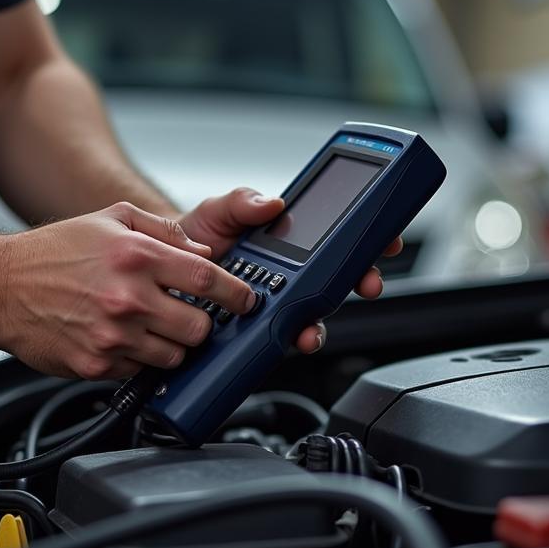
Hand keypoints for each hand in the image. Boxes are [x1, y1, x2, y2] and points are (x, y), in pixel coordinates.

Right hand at [0, 202, 255, 378]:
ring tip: (149, 328)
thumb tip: (204, 252)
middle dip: (200, 324)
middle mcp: (128, 297)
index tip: (247, 302)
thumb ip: (162, 231)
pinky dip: (140, 360)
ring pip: (176, 356)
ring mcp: (113, 336)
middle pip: (200, 328)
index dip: (237, 294)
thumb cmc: (52, 253)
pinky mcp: (98, 365)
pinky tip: (121, 340)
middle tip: (185, 316)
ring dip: (172, 346)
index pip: (209, 279)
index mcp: (136, 256)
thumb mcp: (110, 219)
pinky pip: (141, 372)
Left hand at [179, 188, 402, 352]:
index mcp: (290, 246)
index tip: (388, 241)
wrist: (159, 270)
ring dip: (320, 326)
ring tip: (313, 329)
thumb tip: (271, 201)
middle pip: (337, 284)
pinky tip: (279, 343)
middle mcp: (289, 278)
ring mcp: (274, 307)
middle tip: (368, 284)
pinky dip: (281, 346)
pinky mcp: (254, 332)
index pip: (338, 243)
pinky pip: (274, 343)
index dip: (369, 243)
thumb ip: (243, 202)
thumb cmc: (194, 239)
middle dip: (360, 284)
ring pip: (311, 319)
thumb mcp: (218, 211)